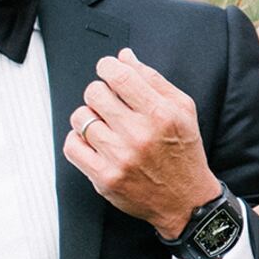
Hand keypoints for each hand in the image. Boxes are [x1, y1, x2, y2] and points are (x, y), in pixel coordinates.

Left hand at [64, 48, 220, 237]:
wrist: (185, 201)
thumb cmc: (183, 153)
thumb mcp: (182, 109)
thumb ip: (152, 79)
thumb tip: (125, 57)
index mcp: (160, 113)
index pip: (120, 76)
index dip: (107, 66)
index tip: (107, 69)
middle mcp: (139, 135)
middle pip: (95, 93)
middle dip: (99, 91)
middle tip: (108, 101)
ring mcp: (120, 158)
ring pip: (80, 118)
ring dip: (89, 116)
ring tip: (104, 123)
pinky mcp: (105, 178)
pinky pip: (72, 146)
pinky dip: (78, 139)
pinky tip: (94, 141)